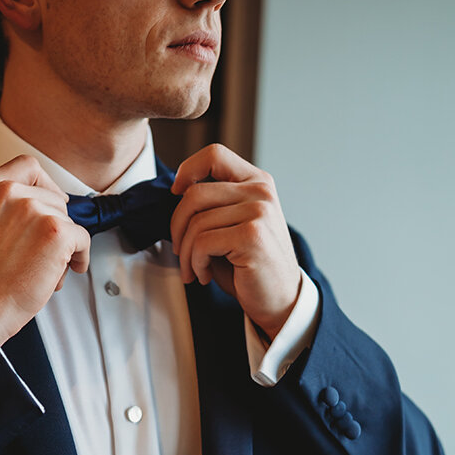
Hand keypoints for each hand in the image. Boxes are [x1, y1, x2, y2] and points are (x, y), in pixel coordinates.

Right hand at [0, 155, 90, 344]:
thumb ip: (3, 206)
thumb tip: (43, 205)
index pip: (27, 166)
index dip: (44, 184)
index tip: (49, 201)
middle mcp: (9, 193)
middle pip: (53, 197)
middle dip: (53, 224)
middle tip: (41, 250)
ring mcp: (33, 210)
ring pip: (67, 220)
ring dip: (63, 245)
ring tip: (43, 267)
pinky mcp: (56, 231)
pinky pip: (82, 239)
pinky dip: (80, 257)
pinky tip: (64, 271)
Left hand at [169, 144, 300, 338]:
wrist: (279, 300)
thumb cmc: (249, 264)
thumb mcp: (232, 224)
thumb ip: (213, 203)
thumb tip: (175, 192)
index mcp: (257, 182)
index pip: (214, 154)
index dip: (187, 170)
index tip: (176, 194)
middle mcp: (260, 192)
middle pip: (194, 193)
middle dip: (177, 227)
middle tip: (180, 251)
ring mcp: (259, 212)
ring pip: (195, 222)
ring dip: (185, 252)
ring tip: (194, 269)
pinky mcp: (252, 236)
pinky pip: (202, 242)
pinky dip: (194, 263)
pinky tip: (204, 275)